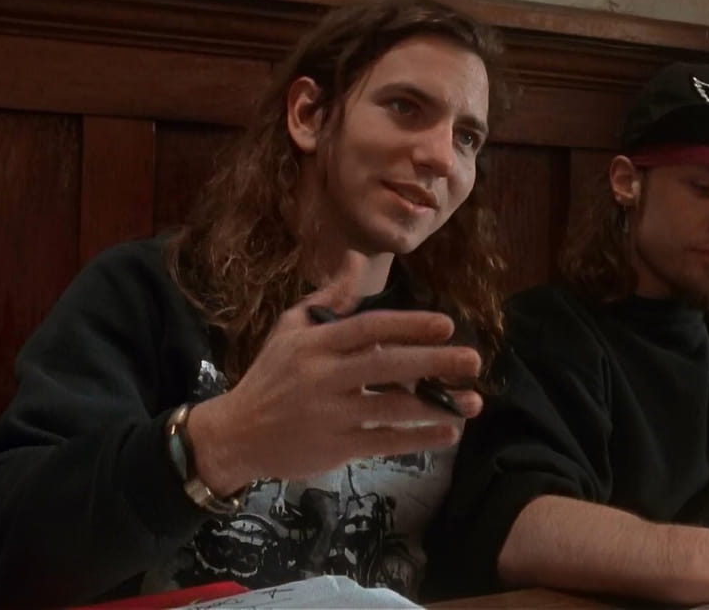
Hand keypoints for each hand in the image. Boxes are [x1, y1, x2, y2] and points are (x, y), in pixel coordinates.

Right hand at [186, 256, 482, 494]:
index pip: (369, 328)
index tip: (446, 325)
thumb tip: (356, 259)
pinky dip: (419, 439)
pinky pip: (385, 442)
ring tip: (473, 402)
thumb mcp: (291, 330)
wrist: (235, 435)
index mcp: (316, 344)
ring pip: (392, 408)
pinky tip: (448, 432)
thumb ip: (330, 298)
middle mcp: (324, 377)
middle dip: (435, 362)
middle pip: (387, 366)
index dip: (409, 325)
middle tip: (473, 360)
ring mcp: (331, 415)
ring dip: (437, 406)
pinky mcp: (336, 448)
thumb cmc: (271, 376)